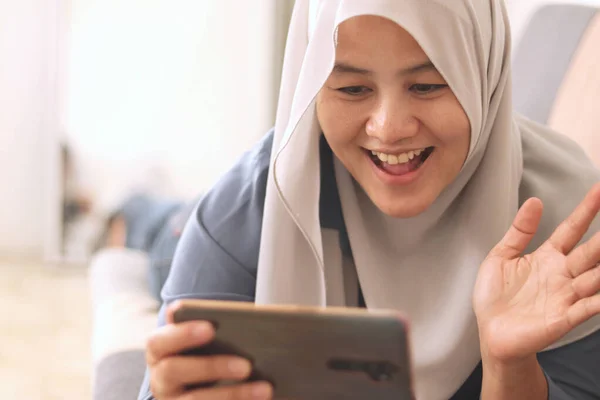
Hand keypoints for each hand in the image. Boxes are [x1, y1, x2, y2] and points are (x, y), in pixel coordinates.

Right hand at [146, 303, 272, 399]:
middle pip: (174, 371)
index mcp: (159, 350)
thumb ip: (212, 327)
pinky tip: (261, 397)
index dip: (183, 333)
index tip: (211, 328)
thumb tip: (243, 318)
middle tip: (247, 365)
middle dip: (211, 366)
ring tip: (265, 388)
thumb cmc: (207, 352)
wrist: (205, 385)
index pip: (158, 341)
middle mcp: (159, 379)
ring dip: (233, 394)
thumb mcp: (205, 341)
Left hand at [473, 183, 599, 362]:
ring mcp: (566, 295)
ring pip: (596, 276)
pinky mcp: (564, 317)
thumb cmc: (495, 296)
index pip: (571, 229)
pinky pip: (589, 306)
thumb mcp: (500, 257)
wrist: (491, 333)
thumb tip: (534, 200)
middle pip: (590, 250)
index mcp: (547, 257)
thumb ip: (519, 231)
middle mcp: (562, 274)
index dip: (587, 210)